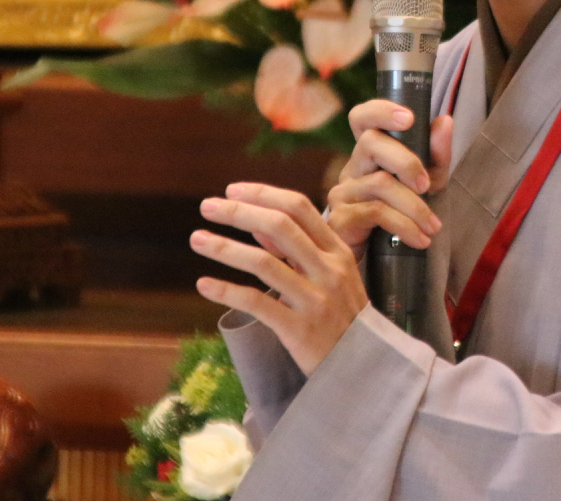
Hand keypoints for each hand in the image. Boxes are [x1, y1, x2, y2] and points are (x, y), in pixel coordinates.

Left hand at [193, 185, 367, 374]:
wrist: (364, 368)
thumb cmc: (342, 318)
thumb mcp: (330, 277)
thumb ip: (297, 250)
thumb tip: (256, 226)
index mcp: (338, 251)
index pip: (299, 208)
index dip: (263, 194)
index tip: (232, 190)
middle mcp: (329, 271)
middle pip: (280, 227)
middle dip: (240, 212)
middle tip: (206, 206)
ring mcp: (315, 300)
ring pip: (264, 263)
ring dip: (225, 247)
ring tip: (196, 239)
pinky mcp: (300, 330)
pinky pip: (258, 303)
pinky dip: (227, 291)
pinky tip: (204, 285)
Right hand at [325, 100, 453, 255]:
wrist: (381, 263)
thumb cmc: (402, 216)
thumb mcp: (427, 185)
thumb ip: (436, 155)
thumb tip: (444, 121)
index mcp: (370, 153)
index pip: (363, 118)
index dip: (381, 111)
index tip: (409, 118)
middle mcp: (353, 167)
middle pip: (371, 143)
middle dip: (407, 161)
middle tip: (428, 186)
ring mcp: (343, 192)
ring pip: (380, 182)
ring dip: (414, 205)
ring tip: (433, 226)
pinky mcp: (341, 218)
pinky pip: (375, 212)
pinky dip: (404, 225)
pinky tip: (420, 239)